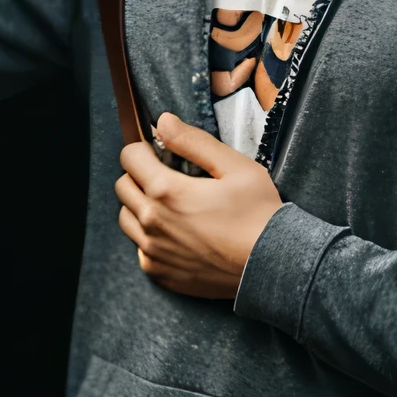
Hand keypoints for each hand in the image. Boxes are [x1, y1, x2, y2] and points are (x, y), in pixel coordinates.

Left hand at [115, 111, 281, 298]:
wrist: (274, 266)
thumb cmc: (258, 214)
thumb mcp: (234, 166)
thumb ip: (193, 141)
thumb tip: (163, 122)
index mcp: (166, 191)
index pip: (129, 157)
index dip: (144, 149)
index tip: (161, 153)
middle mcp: (152, 223)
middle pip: (123, 187)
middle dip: (139, 175)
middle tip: (166, 176)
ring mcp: (154, 252)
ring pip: (126, 219)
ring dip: (140, 206)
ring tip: (169, 205)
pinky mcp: (161, 274)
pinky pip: (140, 248)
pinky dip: (149, 237)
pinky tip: (176, 233)